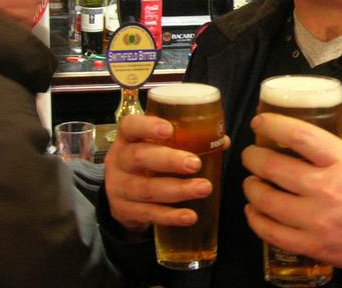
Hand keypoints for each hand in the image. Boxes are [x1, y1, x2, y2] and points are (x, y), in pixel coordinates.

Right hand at [104, 114, 227, 233]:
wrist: (121, 195)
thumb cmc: (147, 162)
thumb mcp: (157, 147)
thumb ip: (187, 139)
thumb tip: (222, 141)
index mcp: (128, 138)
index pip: (130, 126)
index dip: (148, 126)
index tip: (169, 129)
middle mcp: (119, 161)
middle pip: (139, 157)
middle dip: (169, 160)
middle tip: (195, 164)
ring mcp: (119, 187)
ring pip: (147, 189)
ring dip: (178, 190)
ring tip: (204, 188)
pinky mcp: (124, 211)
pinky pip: (149, 214)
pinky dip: (171, 216)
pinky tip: (190, 216)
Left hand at [241, 113, 341, 275]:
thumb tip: (316, 127)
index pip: (298, 135)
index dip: (272, 125)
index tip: (259, 122)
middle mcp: (326, 189)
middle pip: (273, 167)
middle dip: (253, 157)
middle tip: (251, 153)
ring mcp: (317, 220)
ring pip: (266, 201)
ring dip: (251, 188)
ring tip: (252, 181)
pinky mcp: (314, 245)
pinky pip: (272, 233)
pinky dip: (256, 220)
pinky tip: (254, 211)